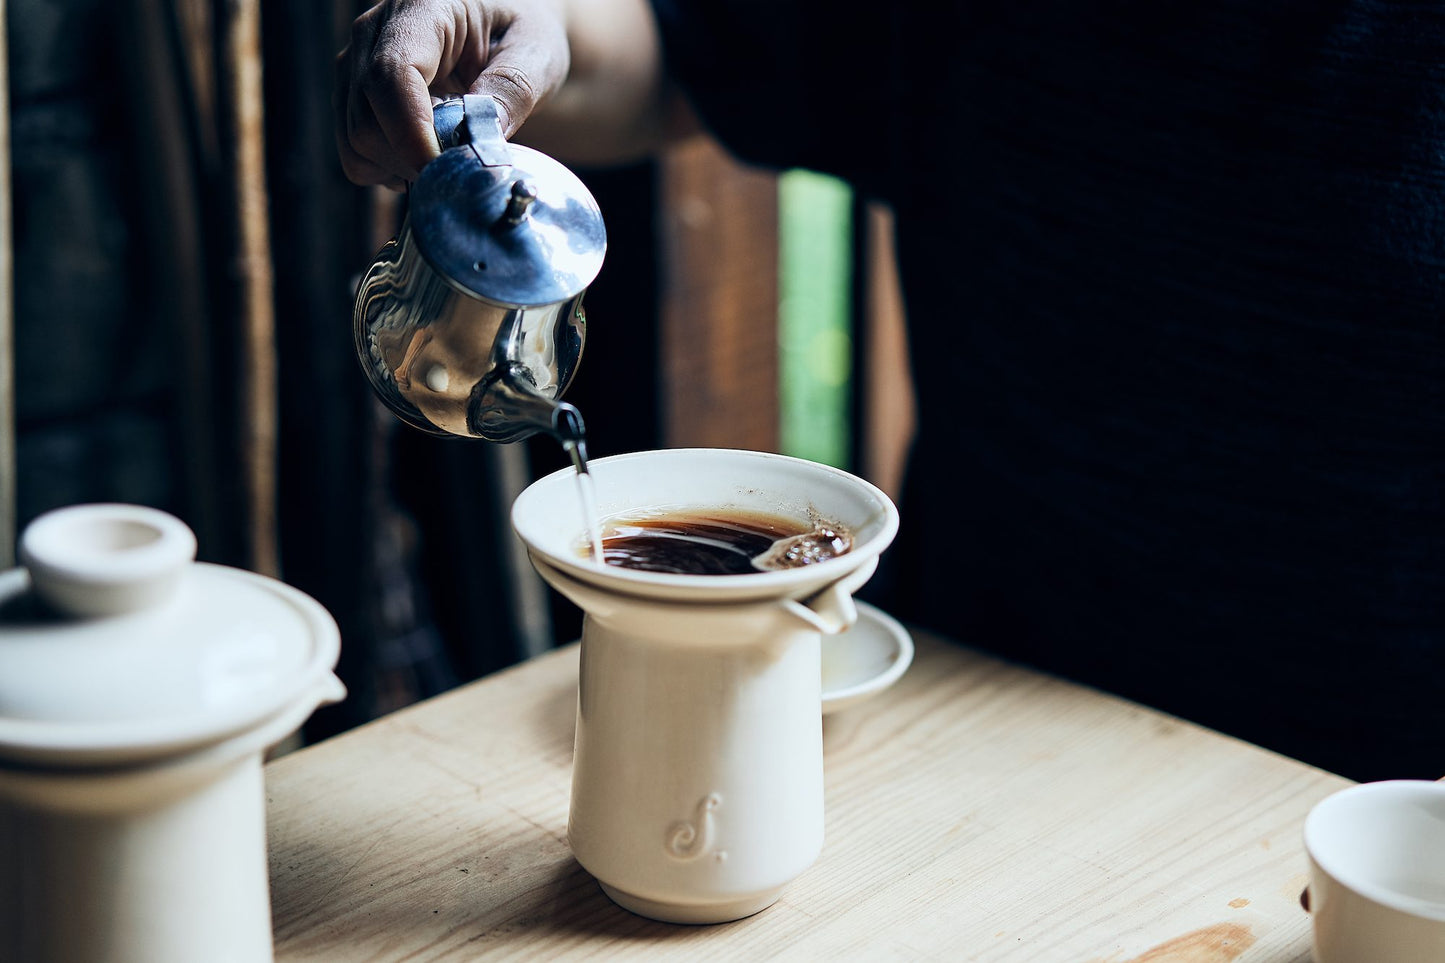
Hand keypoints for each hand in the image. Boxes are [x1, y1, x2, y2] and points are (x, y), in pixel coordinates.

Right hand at [334, 0, 569, 188]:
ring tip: (448, 153)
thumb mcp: (536, 49)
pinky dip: (388, 170)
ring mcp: (356, 66)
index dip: (410, 134)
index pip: (391, 75)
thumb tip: (482, 135)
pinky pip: (355, 155)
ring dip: (402, 168)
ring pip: (356, 142)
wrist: (499, 30)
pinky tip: (425, 153)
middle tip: (462, 168)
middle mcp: (374, 33)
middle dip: (412, 160)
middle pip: (366, 119)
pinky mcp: (353, 96)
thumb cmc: (517, 32)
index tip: (443, 169)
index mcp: (421, 10)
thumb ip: (513, 88)